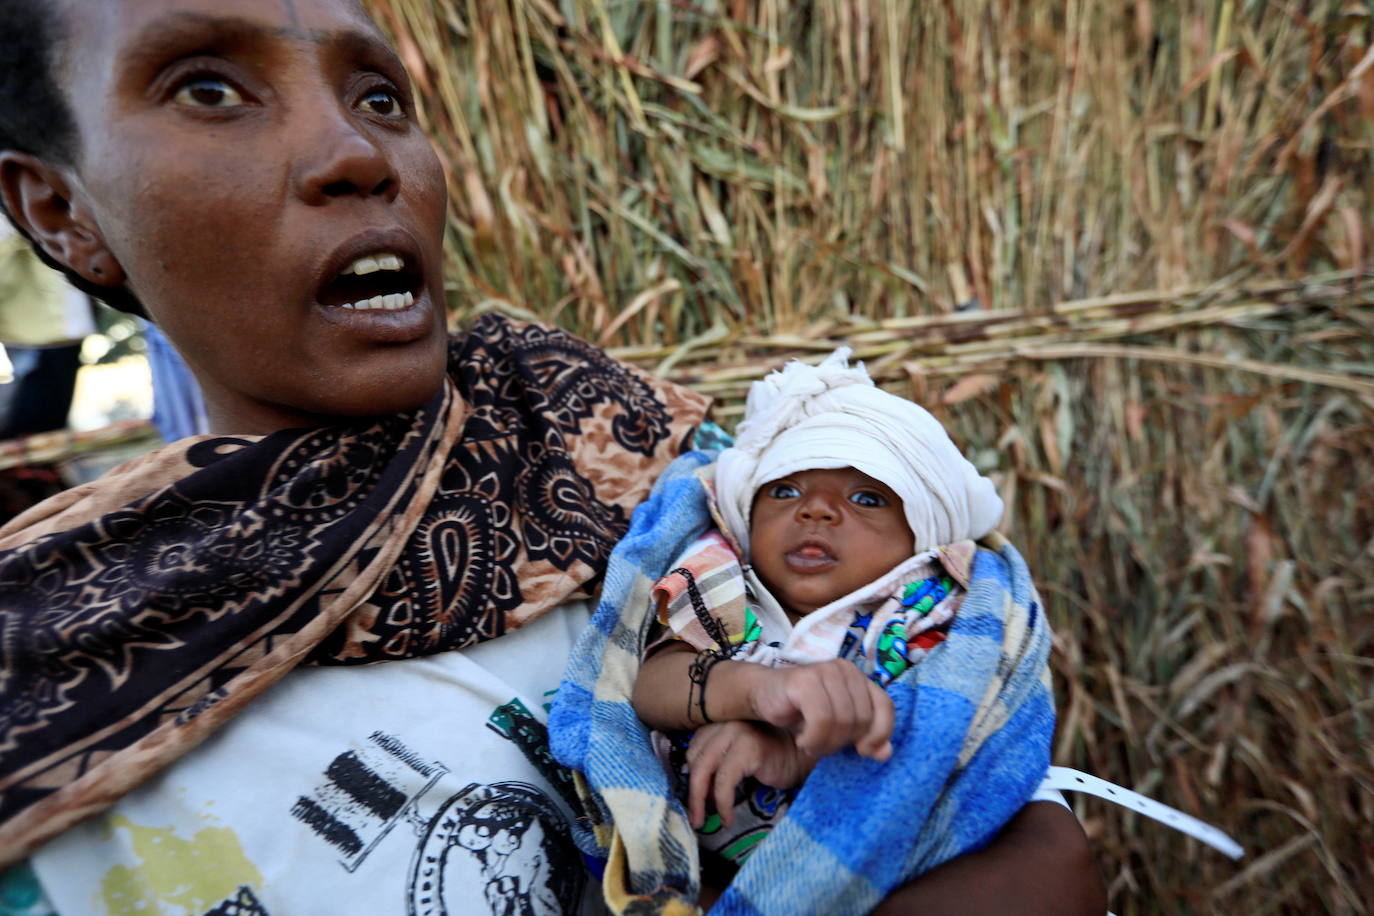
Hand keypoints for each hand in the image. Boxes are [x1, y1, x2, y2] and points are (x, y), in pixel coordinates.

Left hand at [685, 720, 814, 828]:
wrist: (806, 757)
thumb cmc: (774, 759)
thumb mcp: (738, 757)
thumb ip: (719, 763)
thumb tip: (697, 792)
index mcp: (720, 722)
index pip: (693, 751)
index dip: (692, 777)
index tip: (696, 801)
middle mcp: (725, 723)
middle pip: (695, 760)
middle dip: (692, 792)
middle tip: (695, 817)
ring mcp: (736, 732)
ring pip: (704, 770)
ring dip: (700, 801)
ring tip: (704, 821)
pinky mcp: (749, 748)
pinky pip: (724, 781)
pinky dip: (722, 803)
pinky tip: (727, 818)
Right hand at [746, 659, 894, 760]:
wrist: (763, 695)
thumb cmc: (803, 711)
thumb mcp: (839, 727)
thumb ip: (863, 738)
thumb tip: (885, 754)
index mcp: (858, 677)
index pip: (885, 706)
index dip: (880, 733)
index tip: (863, 752)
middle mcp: (845, 669)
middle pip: (862, 719)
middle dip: (843, 742)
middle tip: (823, 746)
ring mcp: (825, 671)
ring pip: (842, 721)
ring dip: (826, 744)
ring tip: (811, 744)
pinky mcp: (804, 681)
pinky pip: (822, 720)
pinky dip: (813, 739)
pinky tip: (802, 740)